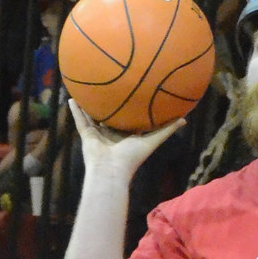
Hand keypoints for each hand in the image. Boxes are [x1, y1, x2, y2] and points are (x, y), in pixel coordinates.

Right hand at [68, 100, 185, 177]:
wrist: (111, 171)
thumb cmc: (132, 157)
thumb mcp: (152, 140)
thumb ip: (166, 130)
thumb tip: (185, 119)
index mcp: (126, 136)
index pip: (128, 119)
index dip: (129, 108)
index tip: (132, 93)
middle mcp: (111, 135)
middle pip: (109, 117)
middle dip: (108, 105)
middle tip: (109, 87)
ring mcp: (98, 135)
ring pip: (92, 117)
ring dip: (89, 105)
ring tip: (87, 89)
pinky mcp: (87, 136)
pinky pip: (80, 121)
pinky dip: (76, 111)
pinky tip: (72, 98)